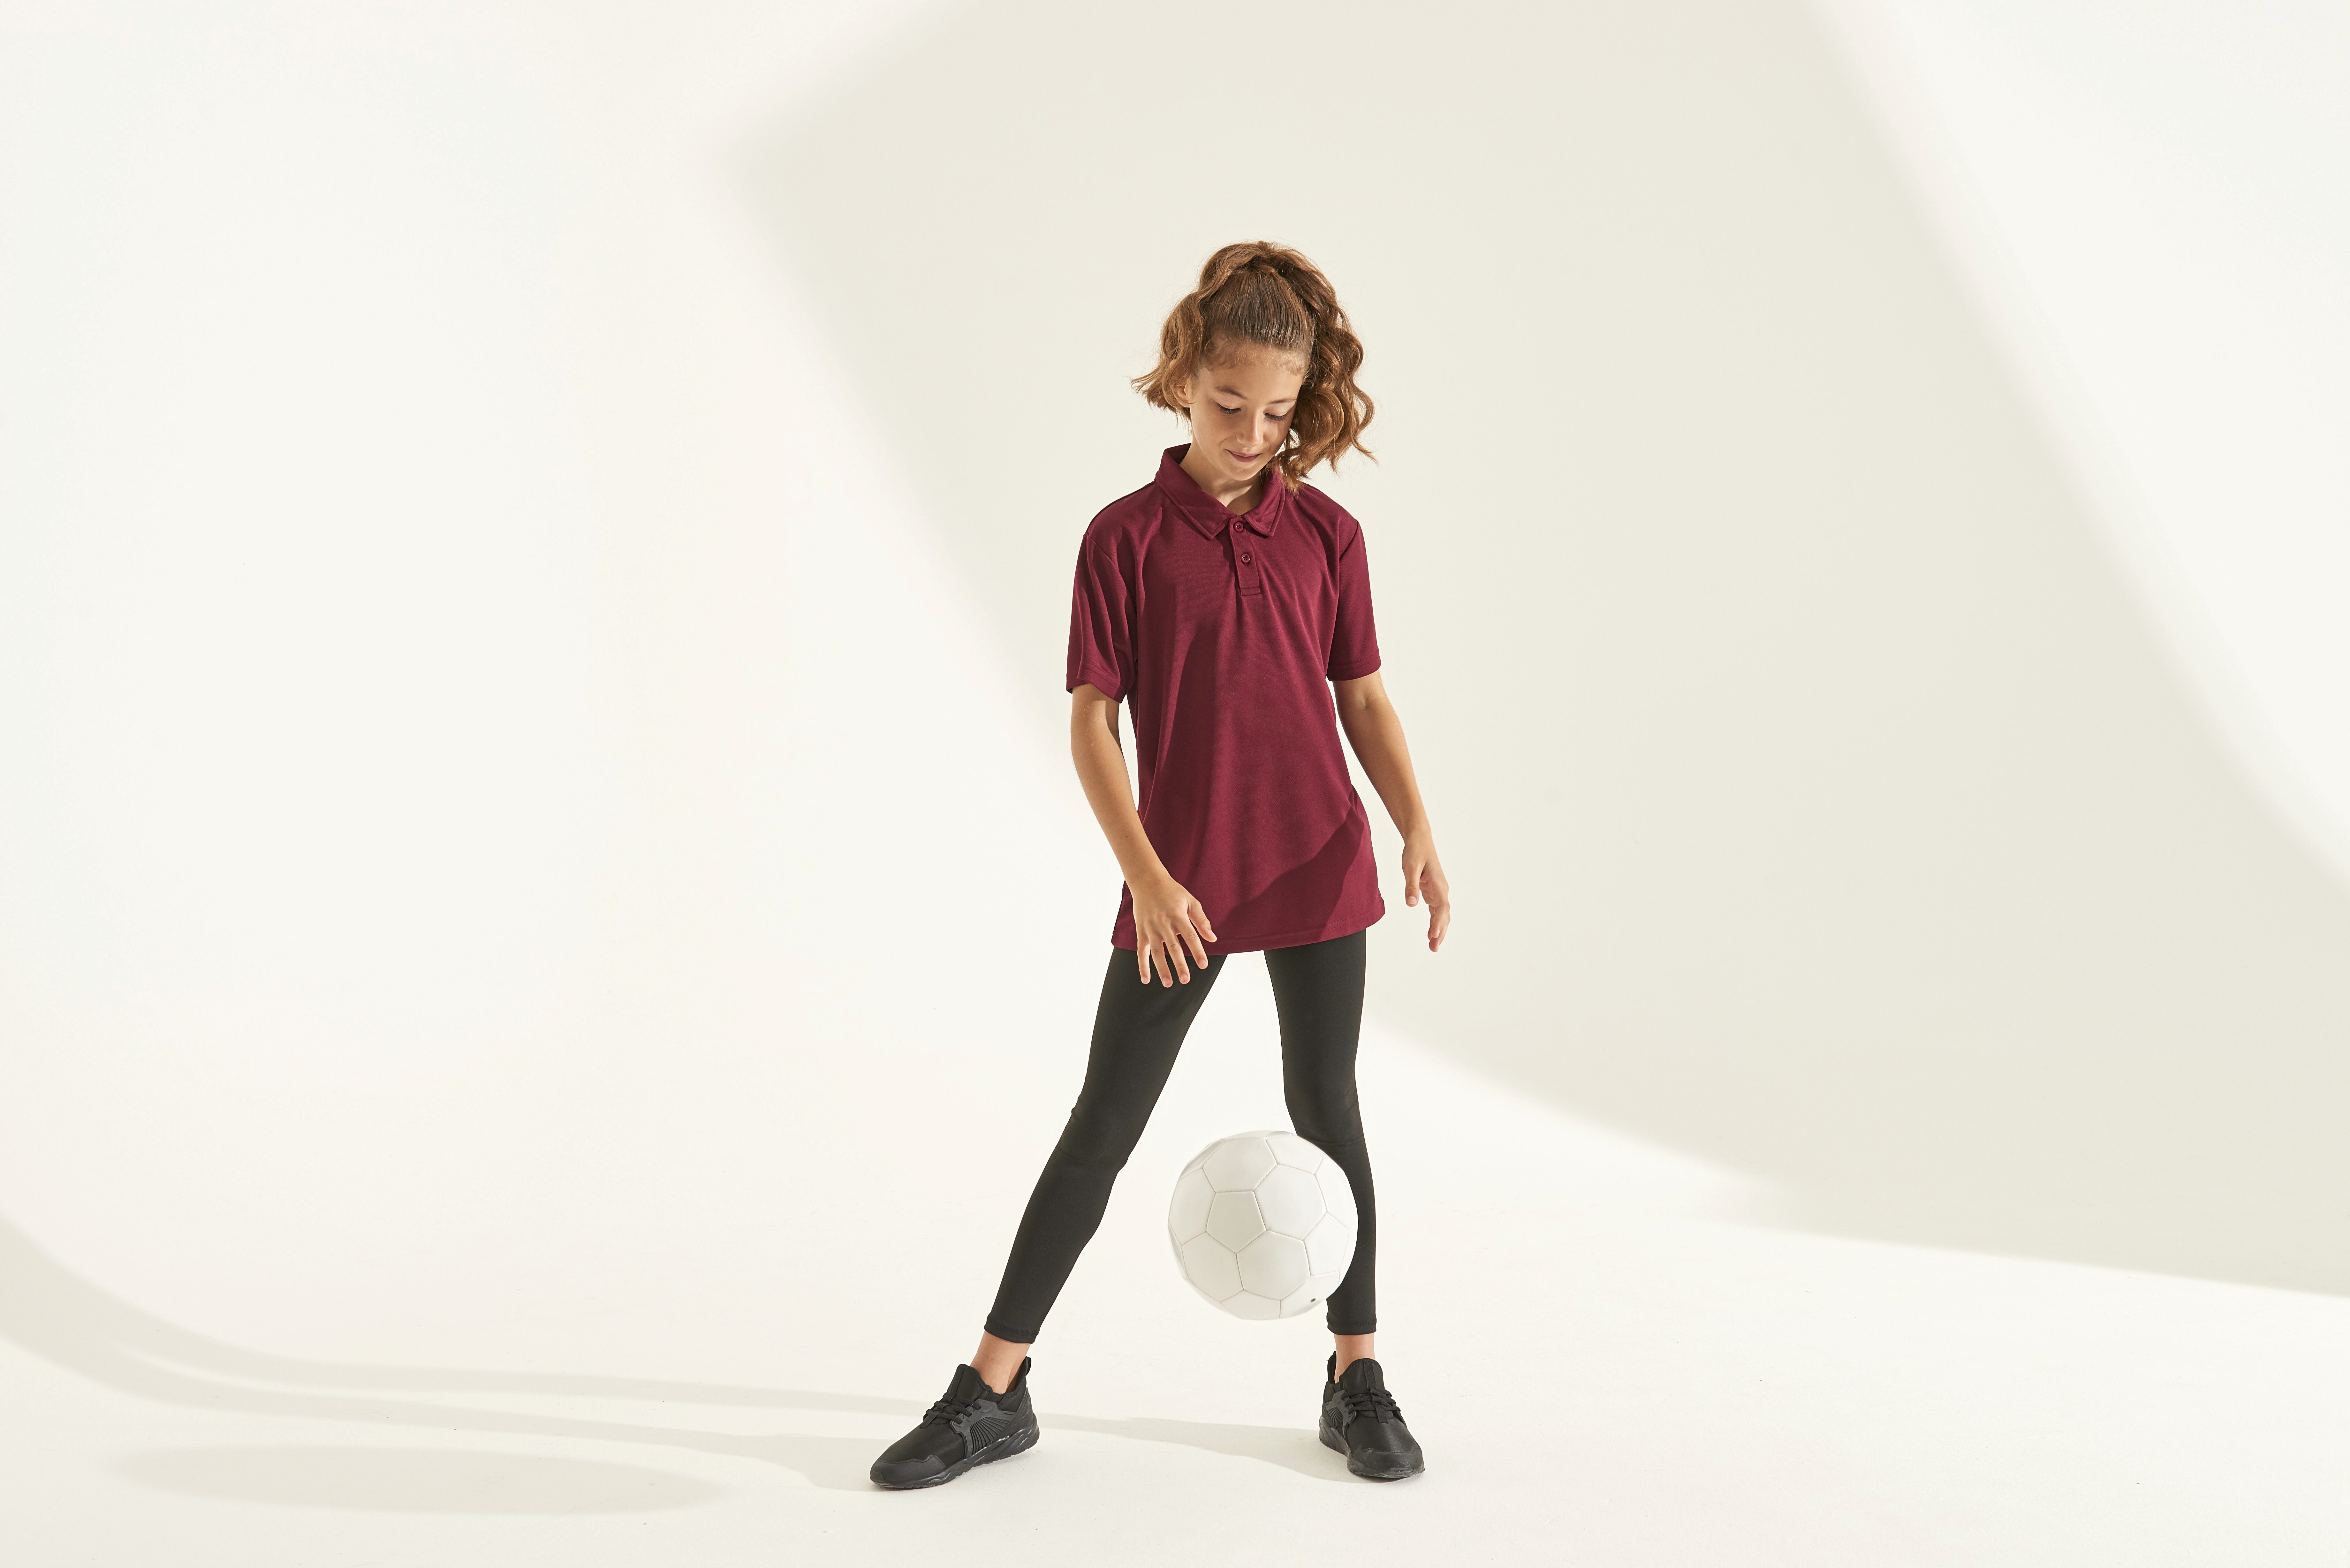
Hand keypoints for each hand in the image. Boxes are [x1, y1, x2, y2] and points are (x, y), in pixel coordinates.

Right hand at [1132, 875, 1216, 985]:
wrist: (1147, 881)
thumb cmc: (1172, 892)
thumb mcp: (1190, 901)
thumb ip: (1201, 920)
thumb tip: (1213, 938)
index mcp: (1178, 915)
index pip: (1190, 936)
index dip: (1197, 951)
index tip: (1203, 964)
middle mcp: (1163, 923)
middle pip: (1172, 947)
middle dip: (1179, 965)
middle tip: (1186, 979)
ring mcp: (1150, 928)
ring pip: (1156, 952)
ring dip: (1161, 969)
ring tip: (1168, 983)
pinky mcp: (1141, 931)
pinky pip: (1141, 951)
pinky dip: (1142, 966)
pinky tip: (1146, 979)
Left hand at [1401, 832, 1449, 951]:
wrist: (1420, 840)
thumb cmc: (1415, 852)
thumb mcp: (1410, 867)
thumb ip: (1411, 886)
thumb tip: (1411, 904)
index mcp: (1438, 884)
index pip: (1441, 907)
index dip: (1438, 922)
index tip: (1432, 935)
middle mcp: (1441, 890)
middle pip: (1444, 915)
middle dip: (1440, 932)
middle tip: (1434, 948)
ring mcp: (1438, 891)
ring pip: (1441, 915)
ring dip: (1438, 930)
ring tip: (1433, 946)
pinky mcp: (1432, 892)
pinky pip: (1436, 910)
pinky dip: (1435, 922)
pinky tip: (1431, 933)